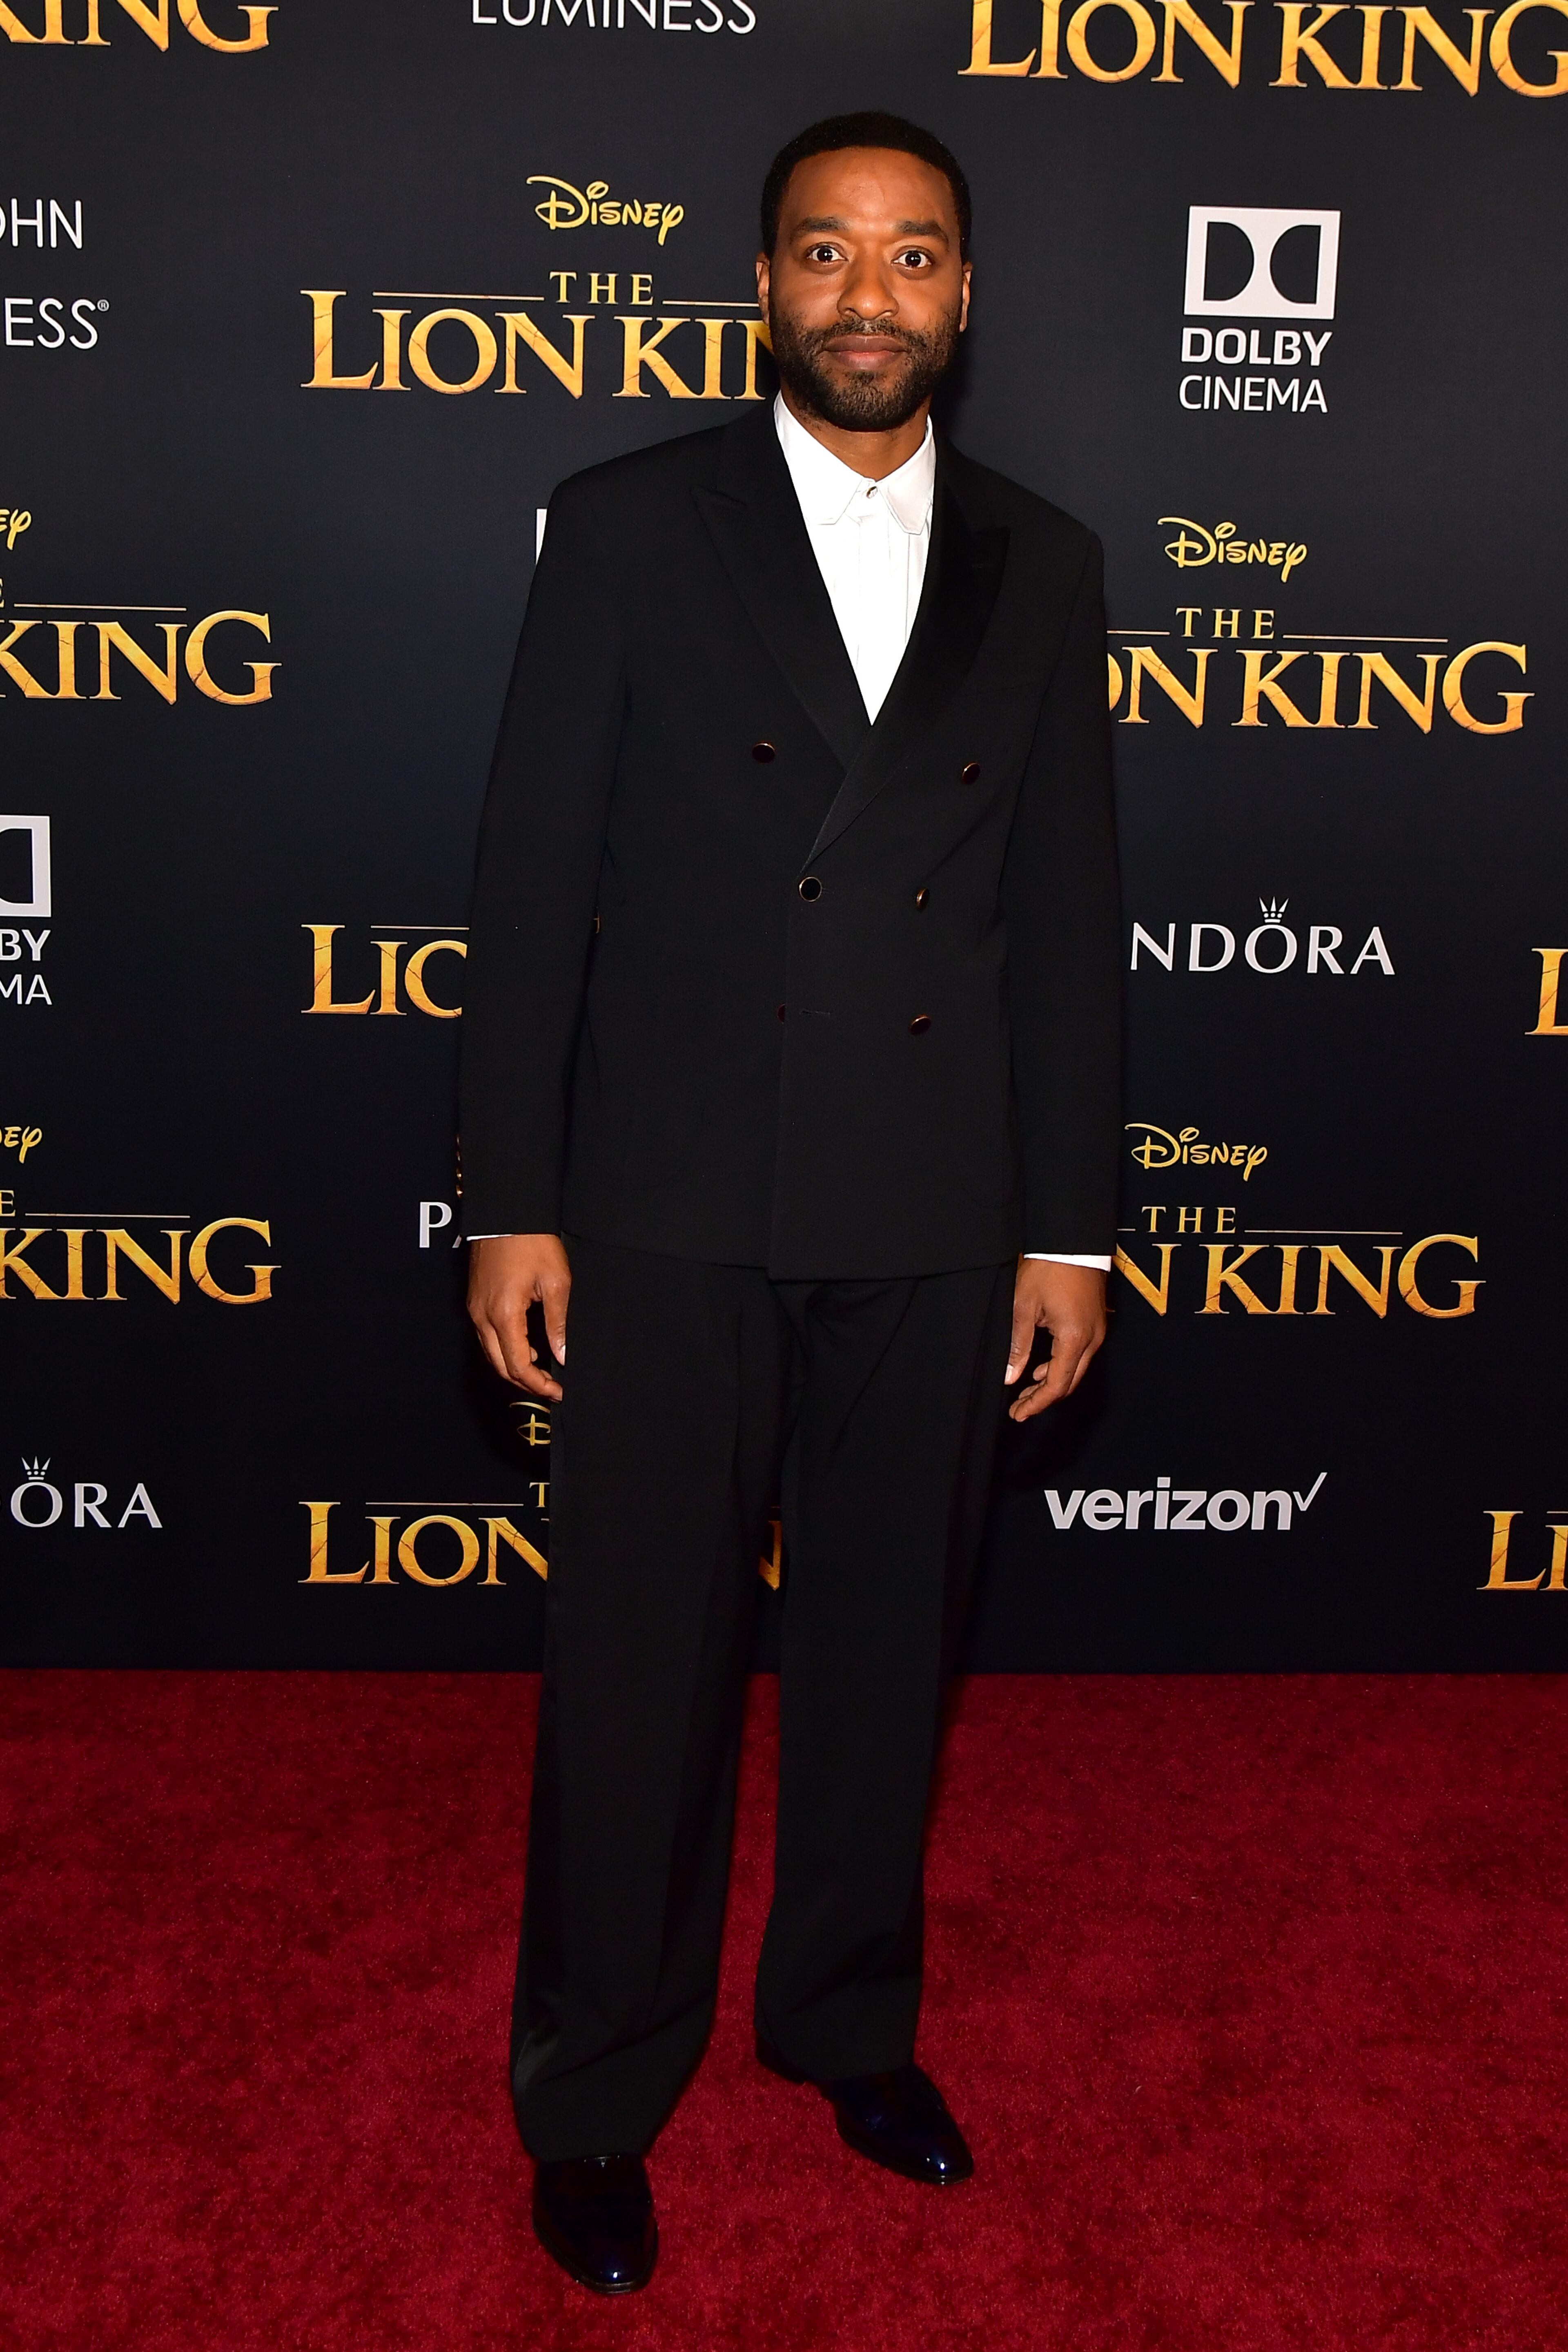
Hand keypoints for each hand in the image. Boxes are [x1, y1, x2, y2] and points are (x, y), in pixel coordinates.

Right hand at [467, 1233, 570, 1400]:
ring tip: (542, 1370)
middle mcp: (482, 1316)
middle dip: (525, 1382)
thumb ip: (558, 1324)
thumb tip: (562, 1356)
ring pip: (491, 1353)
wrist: (506, 1213)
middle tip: (551, 1388)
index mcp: (504, 1314)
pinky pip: (486, 1336)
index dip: (537, 1384)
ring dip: (514, 1366)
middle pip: (500, 1366)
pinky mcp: (474, 1301)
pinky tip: (526, 1346)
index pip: (517, 1365)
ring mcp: (474, 1309)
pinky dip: (505, 1348)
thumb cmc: (533, 1243)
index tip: (557, 1392)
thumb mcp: (556, 1283)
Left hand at [1004, 1260, 1105, 1422]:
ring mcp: (1097, 1332)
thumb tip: (1010, 1377)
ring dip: (1051, 1383)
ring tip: (1025, 1392)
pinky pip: (1080, 1355)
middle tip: (1019, 1409)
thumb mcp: (1024, 1308)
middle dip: (1043, 1399)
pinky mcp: (1095, 1324)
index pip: (1057, 1385)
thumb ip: (1018, 1346)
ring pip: (1075, 1370)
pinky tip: (1042, 1368)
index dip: (1037, 1403)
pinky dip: (1061, 1366)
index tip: (1018, 1414)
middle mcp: (1092, 1340)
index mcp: (1074, 1338)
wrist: (1072, 1241)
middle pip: (1069, 1383)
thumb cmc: (1048, 1269)